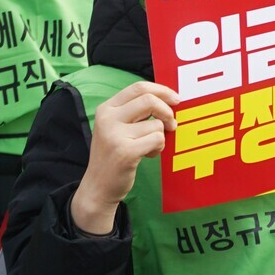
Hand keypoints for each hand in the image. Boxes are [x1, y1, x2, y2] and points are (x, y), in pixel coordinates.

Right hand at [71, 81, 178, 234]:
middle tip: (173, 124)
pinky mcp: (125, 152)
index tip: (176, 99)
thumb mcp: (117, 127)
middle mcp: (107, 118)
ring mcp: (114, 135)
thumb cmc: (114, 154)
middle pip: (149, 100)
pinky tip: (148, 155)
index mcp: (106, 108)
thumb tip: (169, 98)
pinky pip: (158, 140)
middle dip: (168, 111)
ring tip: (149, 147)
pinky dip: (159, 148)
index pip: (138, 87)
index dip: (162, 90)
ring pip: (157, 124)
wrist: (98, 187)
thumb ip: (137, 112)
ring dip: (161, 137)